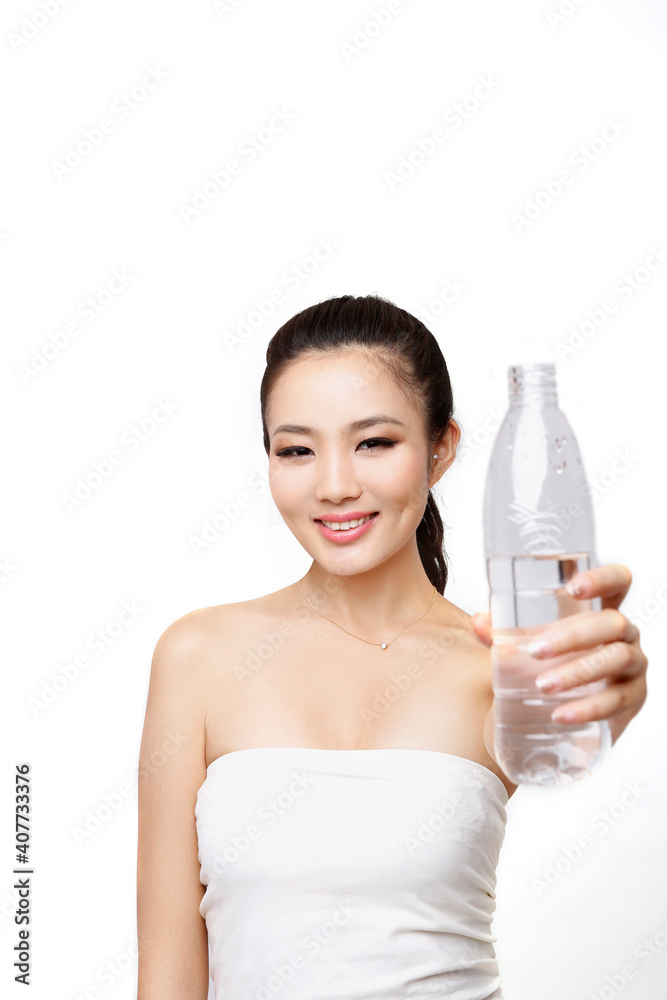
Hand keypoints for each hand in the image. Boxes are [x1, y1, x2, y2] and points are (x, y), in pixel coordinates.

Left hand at [471, 563, 648, 744]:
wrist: (561, 711)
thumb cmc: (551, 664)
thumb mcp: (527, 644)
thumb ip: (503, 632)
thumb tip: (480, 622)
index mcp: (600, 610)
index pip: (618, 581)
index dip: (603, 578)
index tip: (572, 588)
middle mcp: (623, 633)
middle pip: (612, 622)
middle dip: (573, 635)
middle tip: (535, 650)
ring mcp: (633, 665)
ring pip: (616, 659)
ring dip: (577, 672)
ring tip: (542, 685)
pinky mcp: (633, 698)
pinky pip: (616, 701)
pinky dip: (587, 708)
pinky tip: (561, 715)